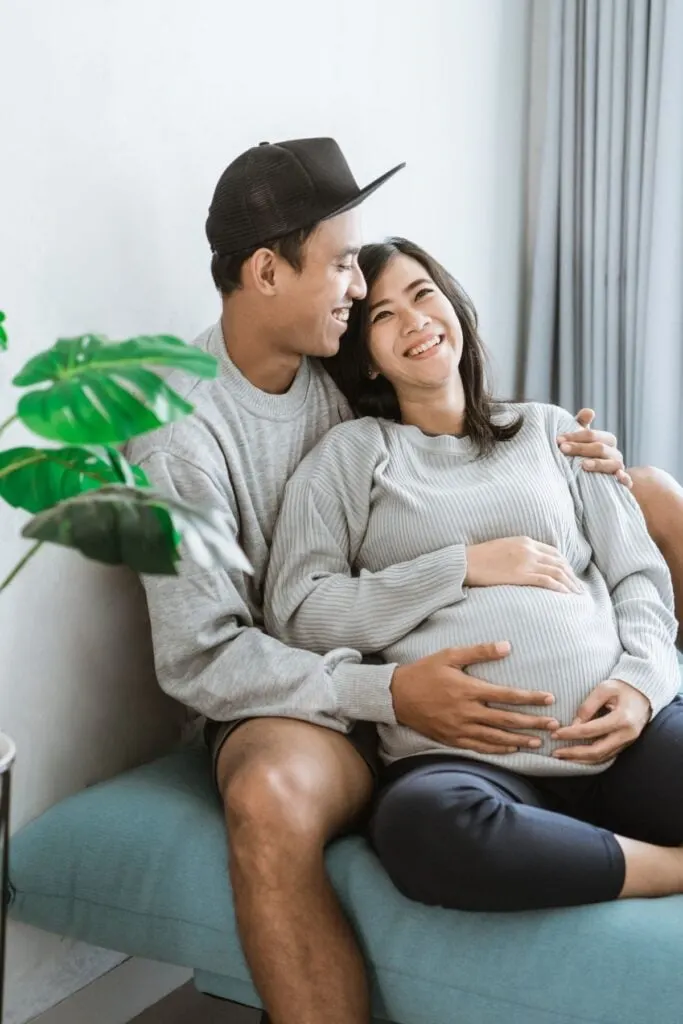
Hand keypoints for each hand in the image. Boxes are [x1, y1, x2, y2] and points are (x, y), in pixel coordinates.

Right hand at [391, 642, 558, 753]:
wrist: (396, 696)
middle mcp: (467, 712)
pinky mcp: (452, 739)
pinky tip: (510, 749)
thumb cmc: (424, 672)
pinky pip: (479, 747)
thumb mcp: (450, 655)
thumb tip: (507, 646)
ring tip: (538, 742)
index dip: (530, 698)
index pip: (507, 696)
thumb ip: (479, 651)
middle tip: (554, 725)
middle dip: (532, 723)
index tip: (549, 699)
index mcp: (469, 690)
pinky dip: (497, 750)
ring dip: (519, 740)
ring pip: (496, 738)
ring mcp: (460, 728)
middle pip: (507, 721)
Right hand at [465, 537, 581, 593]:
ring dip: (570, 584)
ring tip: (577, 595)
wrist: (465, 562)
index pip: (554, 552)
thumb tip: (528, 563)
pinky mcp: (521, 575)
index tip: (571, 576)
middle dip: (572, 576)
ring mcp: (526, 562)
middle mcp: (529, 550)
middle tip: (579, 589)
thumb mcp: (503, 547)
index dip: (566, 565)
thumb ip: (518, 552)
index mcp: (525, 541)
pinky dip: (559, 588)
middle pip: (559, 562)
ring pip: (557, 572)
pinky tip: (565, 595)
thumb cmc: (479, 557)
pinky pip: (546, 581)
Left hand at [551, 679, 650, 762]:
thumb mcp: (604, 689)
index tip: (555, 734)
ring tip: (562, 758)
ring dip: (580, 759)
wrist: (644, 694)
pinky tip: (577, 758)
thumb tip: (573, 724)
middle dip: (574, 753)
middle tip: (555, 752)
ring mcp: (627, 742)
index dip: (571, 733)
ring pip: (601, 757)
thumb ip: (588, 706)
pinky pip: (606, 756)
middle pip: (597, 751)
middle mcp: (626, 734)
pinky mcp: (625, 745)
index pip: (591, 731)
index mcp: (622, 719)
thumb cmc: (623, 688)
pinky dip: (590, 759)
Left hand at [557, 408, 631, 487]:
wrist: (593, 479)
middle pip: (600, 448)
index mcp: (606, 441)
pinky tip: (618, 476)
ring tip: (583, 465)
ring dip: (598, 464)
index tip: (558, 439)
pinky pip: (627, 481)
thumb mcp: (581, 441)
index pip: (592, 435)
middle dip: (581, 448)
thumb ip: (582, 425)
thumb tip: (589, 411)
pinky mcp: (622, 483)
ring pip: (613, 464)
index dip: (575, 436)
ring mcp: (619, 468)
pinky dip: (625, 479)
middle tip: (563, 449)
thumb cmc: (584, 455)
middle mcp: (614, 453)